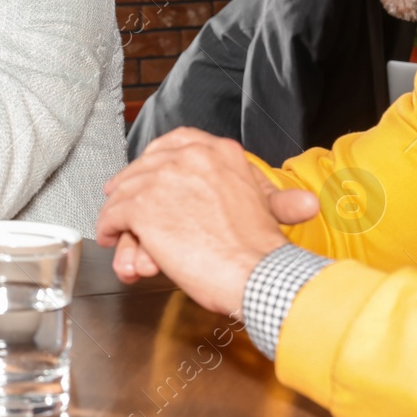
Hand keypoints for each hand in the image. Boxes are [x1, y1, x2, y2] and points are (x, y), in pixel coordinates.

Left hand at [95, 128, 320, 313]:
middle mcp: (188, 157)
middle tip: (124, 205)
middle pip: (144, 168)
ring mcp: (161, 179)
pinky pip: (113, 214)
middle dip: (133, 189)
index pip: (175, 142)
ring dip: (120, 216)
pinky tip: (109, 238)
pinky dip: (108, 228)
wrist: (257, 275)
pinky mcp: (142, 206)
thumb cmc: (262, 251)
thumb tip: (308, 204)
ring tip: (117, 232)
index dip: (157, 159)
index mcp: (218, 151)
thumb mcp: (268, 209)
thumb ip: (269, 198)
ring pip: (125, 192)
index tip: (149, 173)